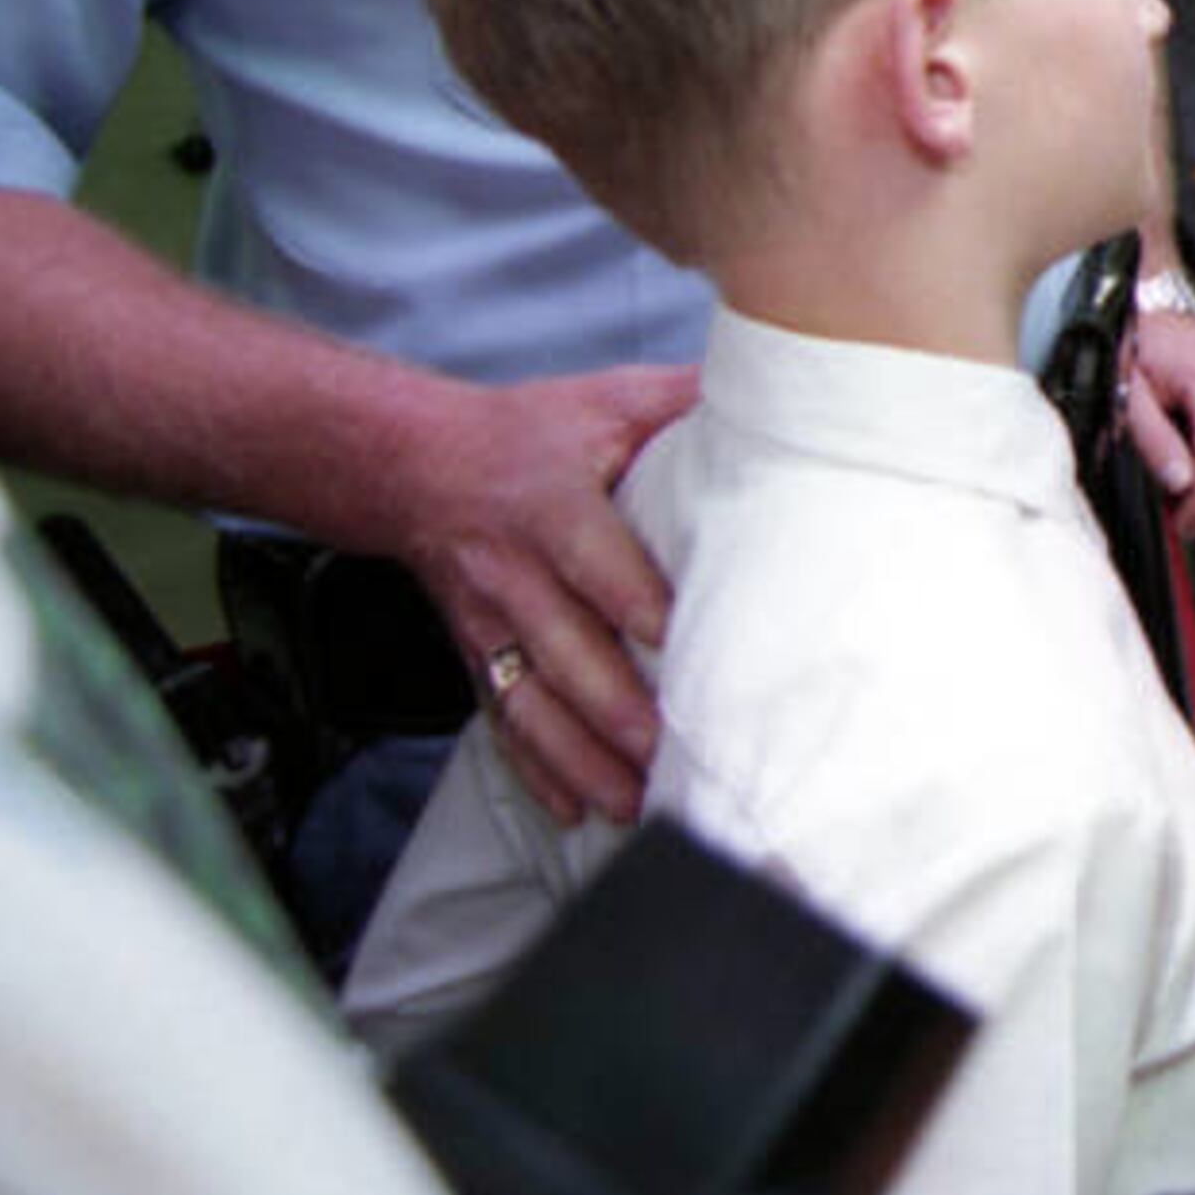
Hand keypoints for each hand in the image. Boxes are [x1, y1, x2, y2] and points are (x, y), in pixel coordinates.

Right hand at [392, 364, 697, 827]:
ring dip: (580, 760)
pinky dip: (536, 773)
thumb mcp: (605, 400)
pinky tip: (573, 812)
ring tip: (632, 805)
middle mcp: (514, 572)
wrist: (417, 465)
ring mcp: (489, 623)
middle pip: (564, 651)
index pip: (595, 561)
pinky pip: (503, 723)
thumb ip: (683, 400)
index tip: (680, 645)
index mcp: (551, 506)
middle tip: (667, 755)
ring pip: (532, 703)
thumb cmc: (532, 432)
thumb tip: (777, 381)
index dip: (634, 604)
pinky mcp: (476, 656)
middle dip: (612, 711)